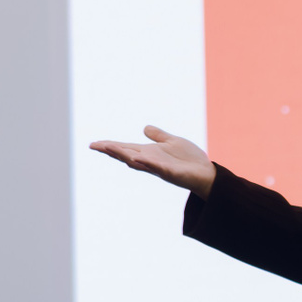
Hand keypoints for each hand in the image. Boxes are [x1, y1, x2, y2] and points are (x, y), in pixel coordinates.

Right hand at [89, 125, 216, 195]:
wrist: (206, 173)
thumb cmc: (190, 160)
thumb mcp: (172, 141)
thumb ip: (158, 136)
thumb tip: (144, 128)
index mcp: (149, 153)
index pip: (126, 148)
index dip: (110, 146)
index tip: (94, 143)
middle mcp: (150, 161)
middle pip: (126, 155)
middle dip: (111, 150)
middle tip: (95, 145)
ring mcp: (159, 168)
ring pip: (138, 162)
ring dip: (123, 155)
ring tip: (109, 147)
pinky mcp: (171, 173)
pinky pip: (157, 168)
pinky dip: (148, 163)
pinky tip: (138, 158)